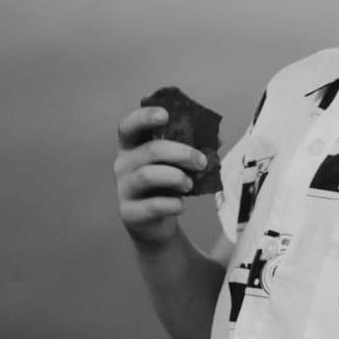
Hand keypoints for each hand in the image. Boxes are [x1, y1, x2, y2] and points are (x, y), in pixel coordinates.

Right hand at [113, 105, 209, 245]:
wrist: (155, 223)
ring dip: (176, 177)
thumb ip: (190, 148)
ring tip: (189, 184)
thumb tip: (216, 139)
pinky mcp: (129, 213)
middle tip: (201, 161)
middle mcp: (123, 164)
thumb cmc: (165, 186)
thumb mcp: (175, 164)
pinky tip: (180, 205)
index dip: (145, 117)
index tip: (165, 115)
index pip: (129, 126)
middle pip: (150, 150)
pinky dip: (172, 204)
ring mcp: (124, 188)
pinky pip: (153, 205)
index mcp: (131, 146)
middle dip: (181, 153)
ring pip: (148, 175)